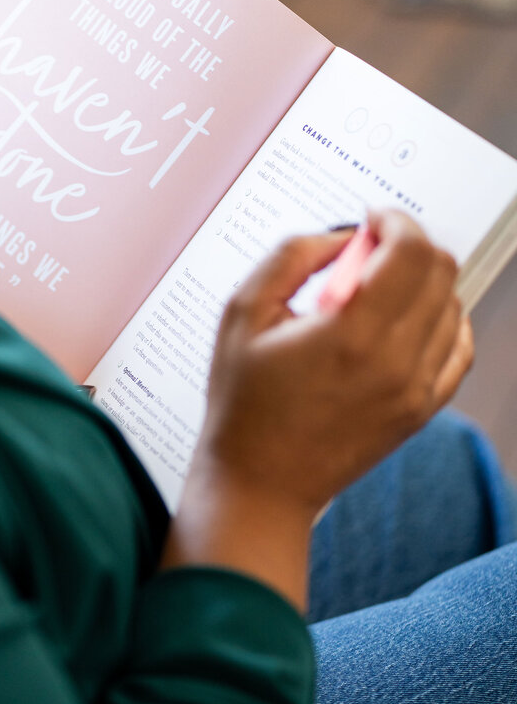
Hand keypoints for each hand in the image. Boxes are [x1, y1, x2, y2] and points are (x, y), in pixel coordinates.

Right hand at [163, 211, 472, 609]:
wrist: (260, 483)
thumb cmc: (244, 406)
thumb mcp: (243, 315)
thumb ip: (292, 257)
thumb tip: (342, 236)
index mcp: (350, 334)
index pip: (410, 250)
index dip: (395, 220)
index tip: (373, 219)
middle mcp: (394, 362)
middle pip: (439, 271)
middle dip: (408, 245)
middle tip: (370, 252)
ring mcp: (414, 390)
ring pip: (453, 305)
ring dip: (422, 283)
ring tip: (377, 292)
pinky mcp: (420, 411)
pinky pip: (459, 349)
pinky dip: (444, 322)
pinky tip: (410, 321)